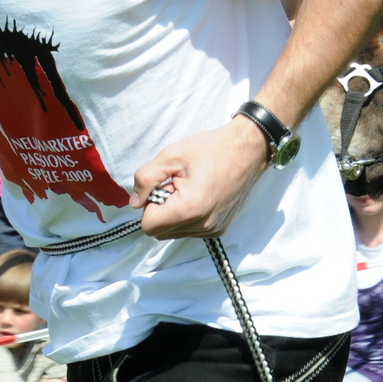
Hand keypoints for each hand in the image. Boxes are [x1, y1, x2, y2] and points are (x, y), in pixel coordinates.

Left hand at [131, 116, 269, 238]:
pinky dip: (187, 218)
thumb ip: (145, 178)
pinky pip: (190, 231)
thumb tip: (134, 202)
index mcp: (189, 209)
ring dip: (173, 215)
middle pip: (160, 233)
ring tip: (188, 190)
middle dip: (160, 212)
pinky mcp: (220, 230)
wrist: (248, 150)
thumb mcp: (171, 155)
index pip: (149, 226)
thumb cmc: (211, 148)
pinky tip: (199, 196)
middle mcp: (203, 226)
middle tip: (174, 187)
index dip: (147, 206)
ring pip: (174, 233)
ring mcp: (213, 230)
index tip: (161, 187)